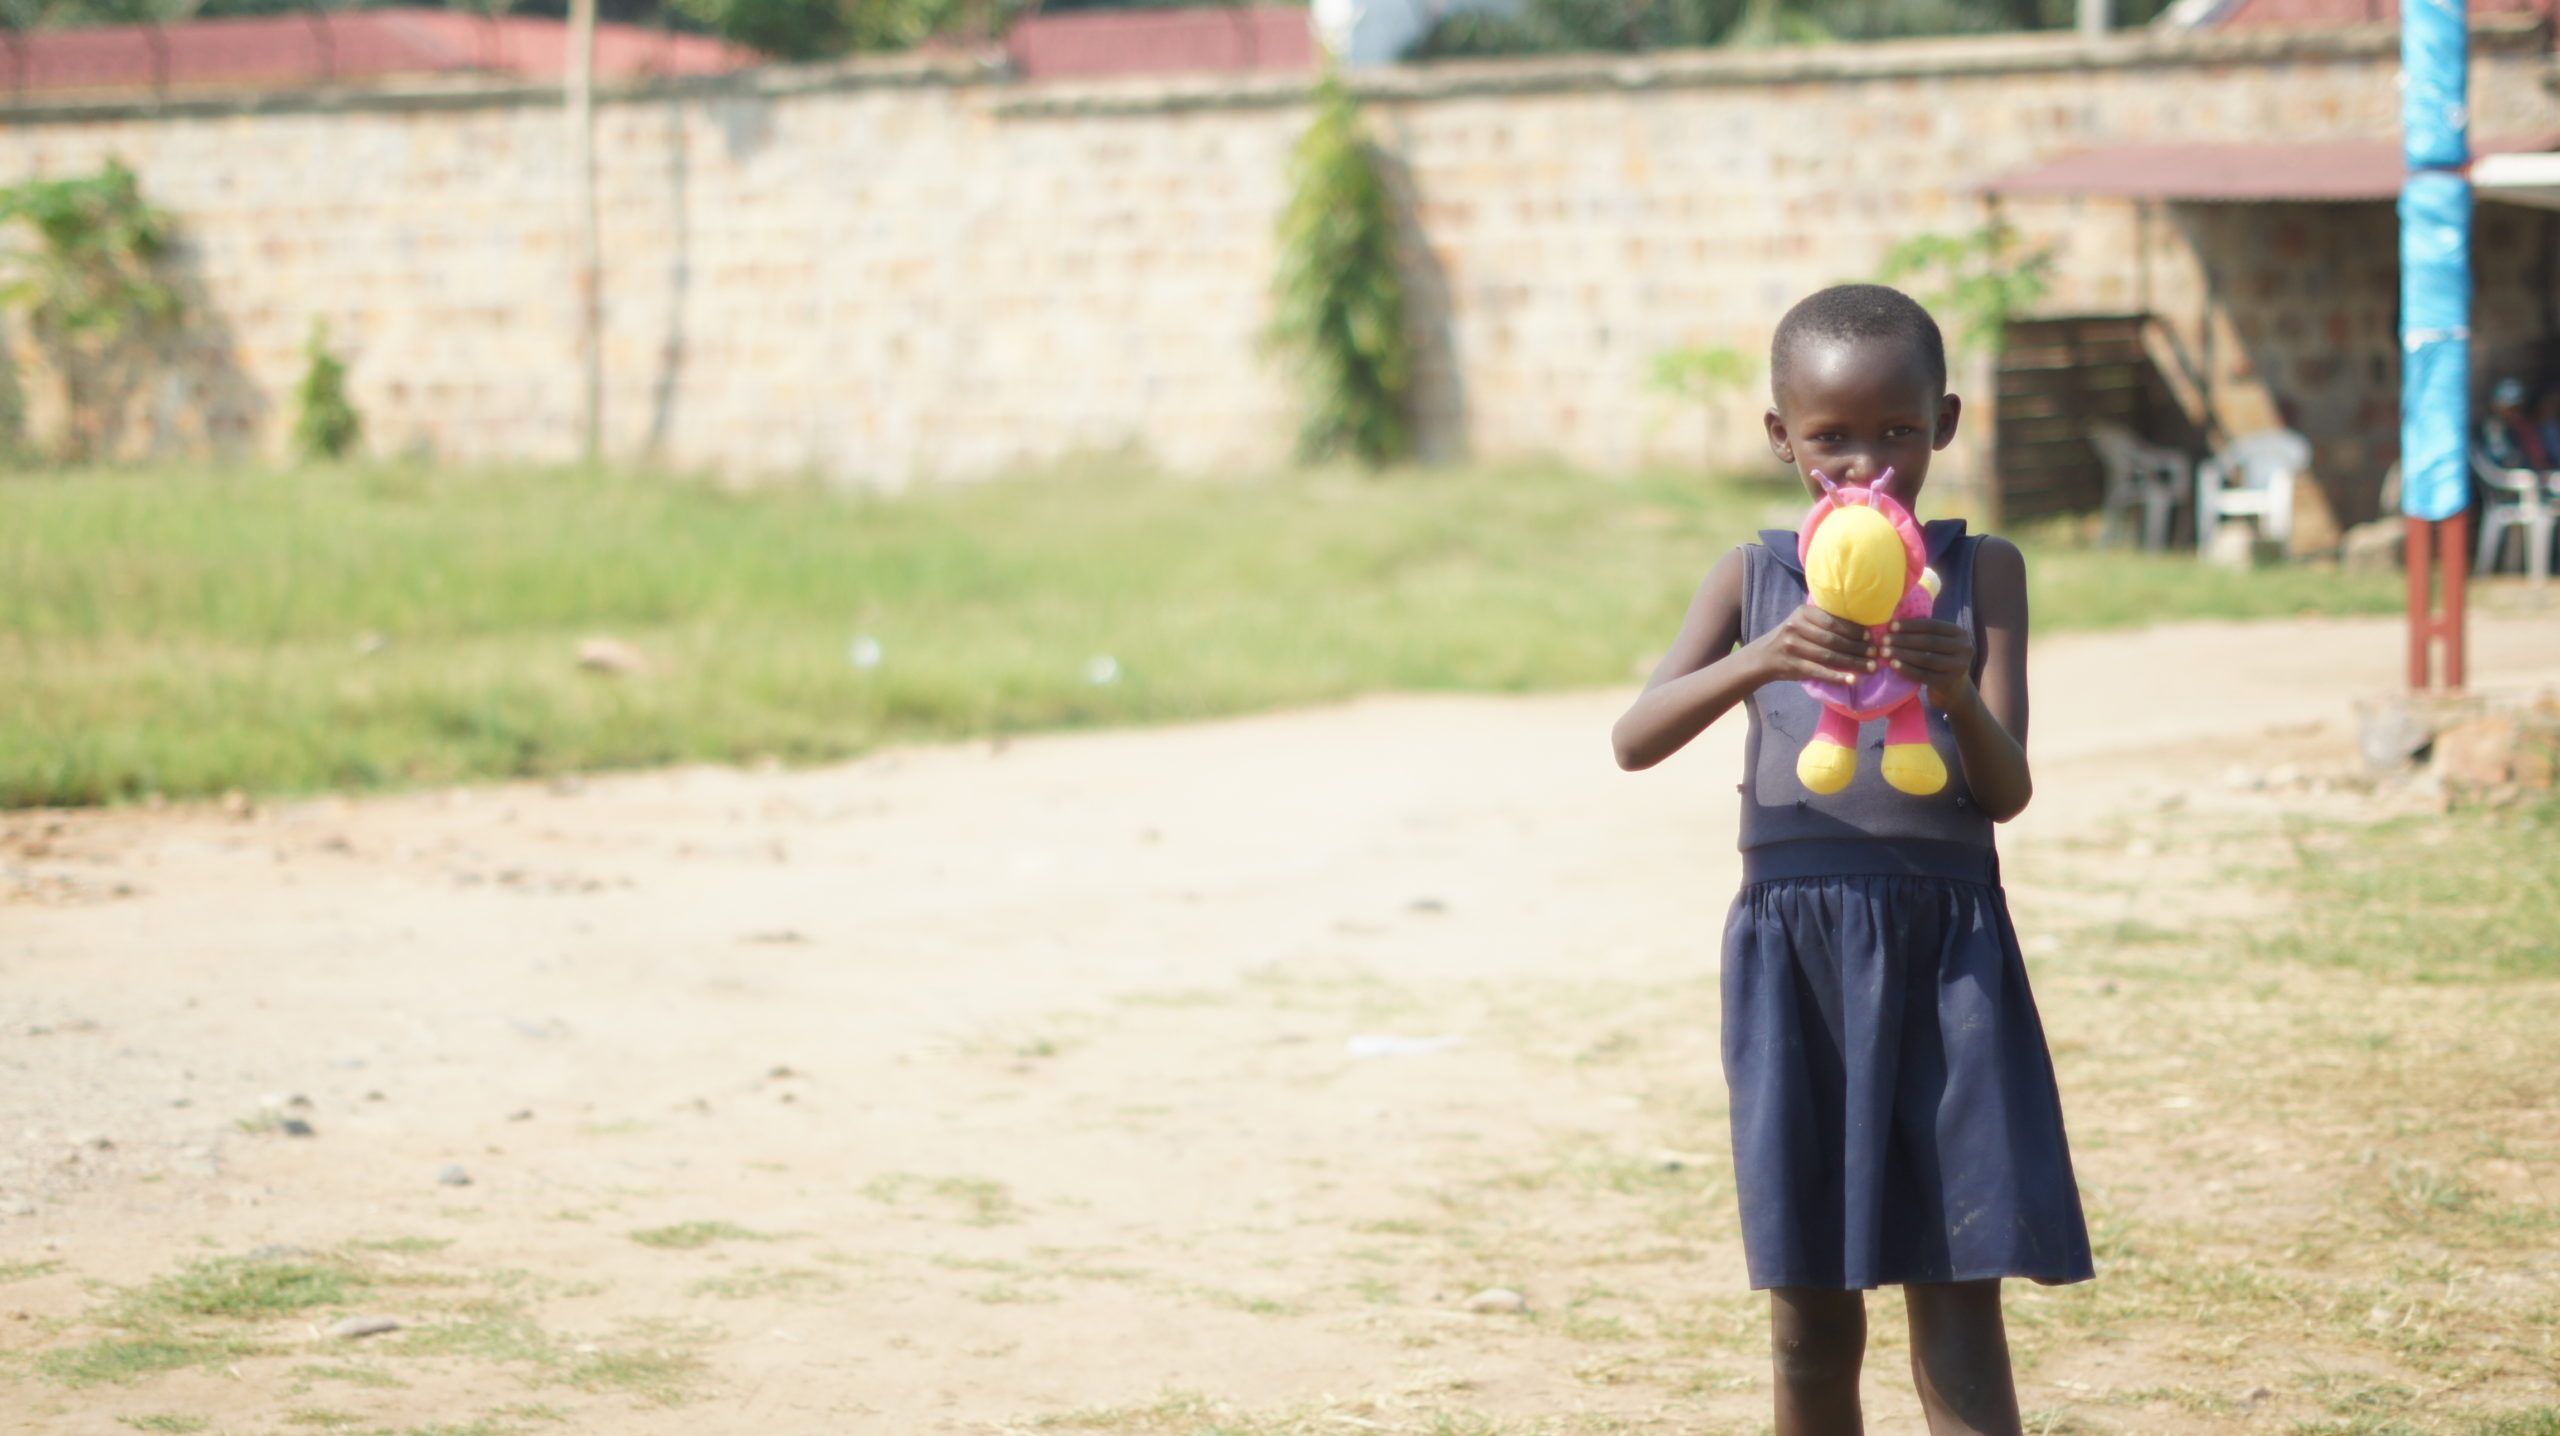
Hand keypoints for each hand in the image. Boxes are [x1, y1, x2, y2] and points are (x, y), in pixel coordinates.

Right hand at [1753, 603, 1875, 686]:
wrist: (1763, 657)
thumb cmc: (1791, 638)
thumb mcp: (1802, 622)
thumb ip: (1823, 621)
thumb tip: (1860, 626)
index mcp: (1802, 613)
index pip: (1833, 621)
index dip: (1853, 629)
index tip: (1870, 636)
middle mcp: (1796, 628)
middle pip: (1833, 639)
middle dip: (1857, 647)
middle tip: (1875, 653)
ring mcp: (1793, 648)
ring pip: (1829, 656)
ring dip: (1853, 663)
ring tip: (1870, 667)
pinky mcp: (1793, 666)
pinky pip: (1819, 672)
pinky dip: (1837, 676)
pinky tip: (1851, 680)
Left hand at [1882, 617, 1976, 707]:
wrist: (1955, 691)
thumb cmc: (1941, 661)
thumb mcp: (1941, 644)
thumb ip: (1926, 632)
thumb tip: (1895, 619)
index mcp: (1961, 634)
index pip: (1933, 626)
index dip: (1911, 625)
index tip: (1891, 626)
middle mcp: (1964, 649)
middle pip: (1929, 641)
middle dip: (1904, 639)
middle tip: (1884, 639)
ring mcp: (1959, 667)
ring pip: (1926, 659)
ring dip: (1902, 654)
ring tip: (1884, 651)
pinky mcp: (1949, 683)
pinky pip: (1923, 675)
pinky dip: (1906, 669)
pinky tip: (1893, 665)